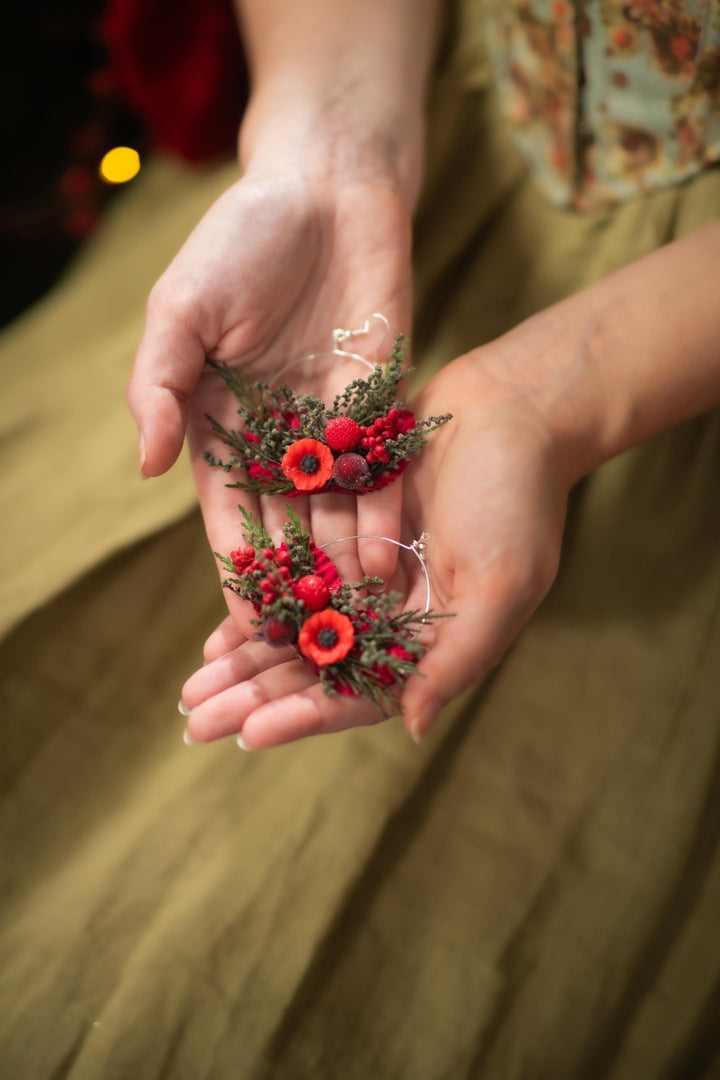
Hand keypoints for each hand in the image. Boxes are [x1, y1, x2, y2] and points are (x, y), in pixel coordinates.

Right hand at [126, 164, 413, 631]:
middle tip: (305, 645)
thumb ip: (160, 386)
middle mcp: (280, 437)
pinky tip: (391, 559)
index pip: (228, 511)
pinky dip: (386, 514)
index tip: (243, 624)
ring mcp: (335, 426)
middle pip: (288, 526)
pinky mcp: (384, 407)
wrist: (326, 188)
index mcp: (223, 424)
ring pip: (338, 512)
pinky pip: (385, 470)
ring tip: (353, 620)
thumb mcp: (180, 311)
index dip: (235, 566)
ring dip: (342, 566)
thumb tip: (148, 466)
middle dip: (295, 584)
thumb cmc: (240, 242)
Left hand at [178, 338, 571, 748]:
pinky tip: (214, 632)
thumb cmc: (518, 499)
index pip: (361, 694)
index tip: (251, 733)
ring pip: (295, 628)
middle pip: (316, 671)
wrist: (512, 409)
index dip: (307, 715)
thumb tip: (411, 729)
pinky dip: (258, 601)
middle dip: (257, 697)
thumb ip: (457, 659)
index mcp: (431, 641)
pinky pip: (292, 576)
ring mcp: (366, 576)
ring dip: (245, 659)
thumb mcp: (502, 584)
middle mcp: (393, 617)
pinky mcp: (343, 533)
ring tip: (192, 690)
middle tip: (198, 722)